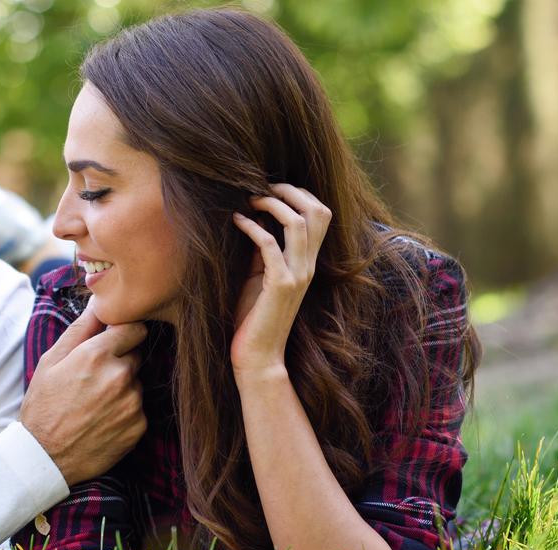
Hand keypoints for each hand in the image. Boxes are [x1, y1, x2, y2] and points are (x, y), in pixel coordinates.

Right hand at [20, 303, 147, 484]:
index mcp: (97, 355)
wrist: (45, 457)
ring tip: (95, 403)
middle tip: (94, 379)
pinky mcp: (139, 427)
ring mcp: (132, 403)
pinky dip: (125, 412)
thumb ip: (80, 329)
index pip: (134, 328)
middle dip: (120, 362)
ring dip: (123, 388)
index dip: (123, 334)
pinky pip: (138, 409)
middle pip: (136, 356)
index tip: (114, 342)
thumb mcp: (51, 362)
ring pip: (137, 383)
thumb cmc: (44, 406)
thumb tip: (99, 302)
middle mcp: (120, 377)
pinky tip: (102, 420)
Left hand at [230, 184, 331, 376]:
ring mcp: (297, 275)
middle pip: (318, 212)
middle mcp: (308, 266)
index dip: (299, 194)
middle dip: (290, 191)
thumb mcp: (260, 276)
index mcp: (307, 262)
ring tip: (248, 199)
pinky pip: (270, 245)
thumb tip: (253, 217)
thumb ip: (262, 250)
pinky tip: (236, 221)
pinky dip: (252, 227)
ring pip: (298, 224)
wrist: (258, 356)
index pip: (320, 215)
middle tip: (261, 186)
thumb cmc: (254, 317)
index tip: (270, 188)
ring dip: (272, 204)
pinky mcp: (280, 285)